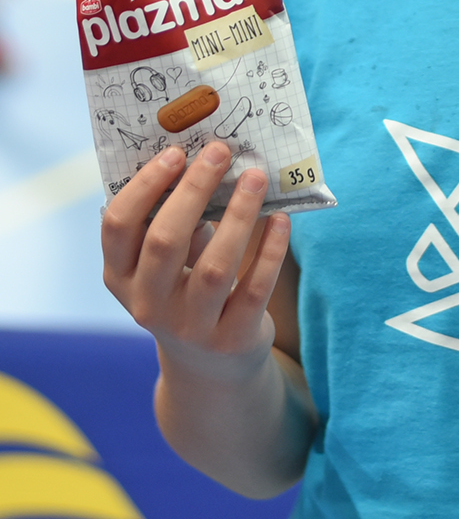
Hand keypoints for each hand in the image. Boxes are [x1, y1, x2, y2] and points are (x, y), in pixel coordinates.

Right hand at [102, 143, 290, 377]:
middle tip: (221, 152)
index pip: (118, 227)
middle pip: (164, 241)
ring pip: (215, 267)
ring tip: (257, 176)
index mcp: (121, 277)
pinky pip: (255, 289)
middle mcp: (148, 306)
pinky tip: (281, 218)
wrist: (211, 366)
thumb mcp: (166, 264)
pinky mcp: (232, 340)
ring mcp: (190, 328)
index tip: (176, 152)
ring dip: (239, 214)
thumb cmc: (186, 288)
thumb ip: (176, 220)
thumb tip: (208, 158)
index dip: (145, 186)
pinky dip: (270, 250)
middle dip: (194, 189)